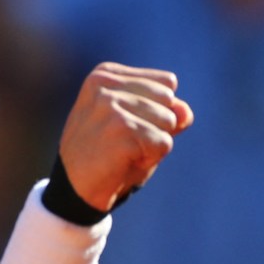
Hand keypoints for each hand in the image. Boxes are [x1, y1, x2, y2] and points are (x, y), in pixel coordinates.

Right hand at [58, 62, 193, 210]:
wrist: (78, 188)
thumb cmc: (109, 154)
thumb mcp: (140, 125)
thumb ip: (167, 112)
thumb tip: (186, 112)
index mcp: (106, 74)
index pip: (167, 84)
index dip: (157, 110)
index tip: (127, 126)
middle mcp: (106, 85)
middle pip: (169, 101)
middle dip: (157, 127)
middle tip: (126, 141)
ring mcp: (111, 106)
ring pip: (169, 122)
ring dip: (154, 144)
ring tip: (124, 152)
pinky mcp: (121, 130)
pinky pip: (164, 143)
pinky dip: (152, 158)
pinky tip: (125, 161)